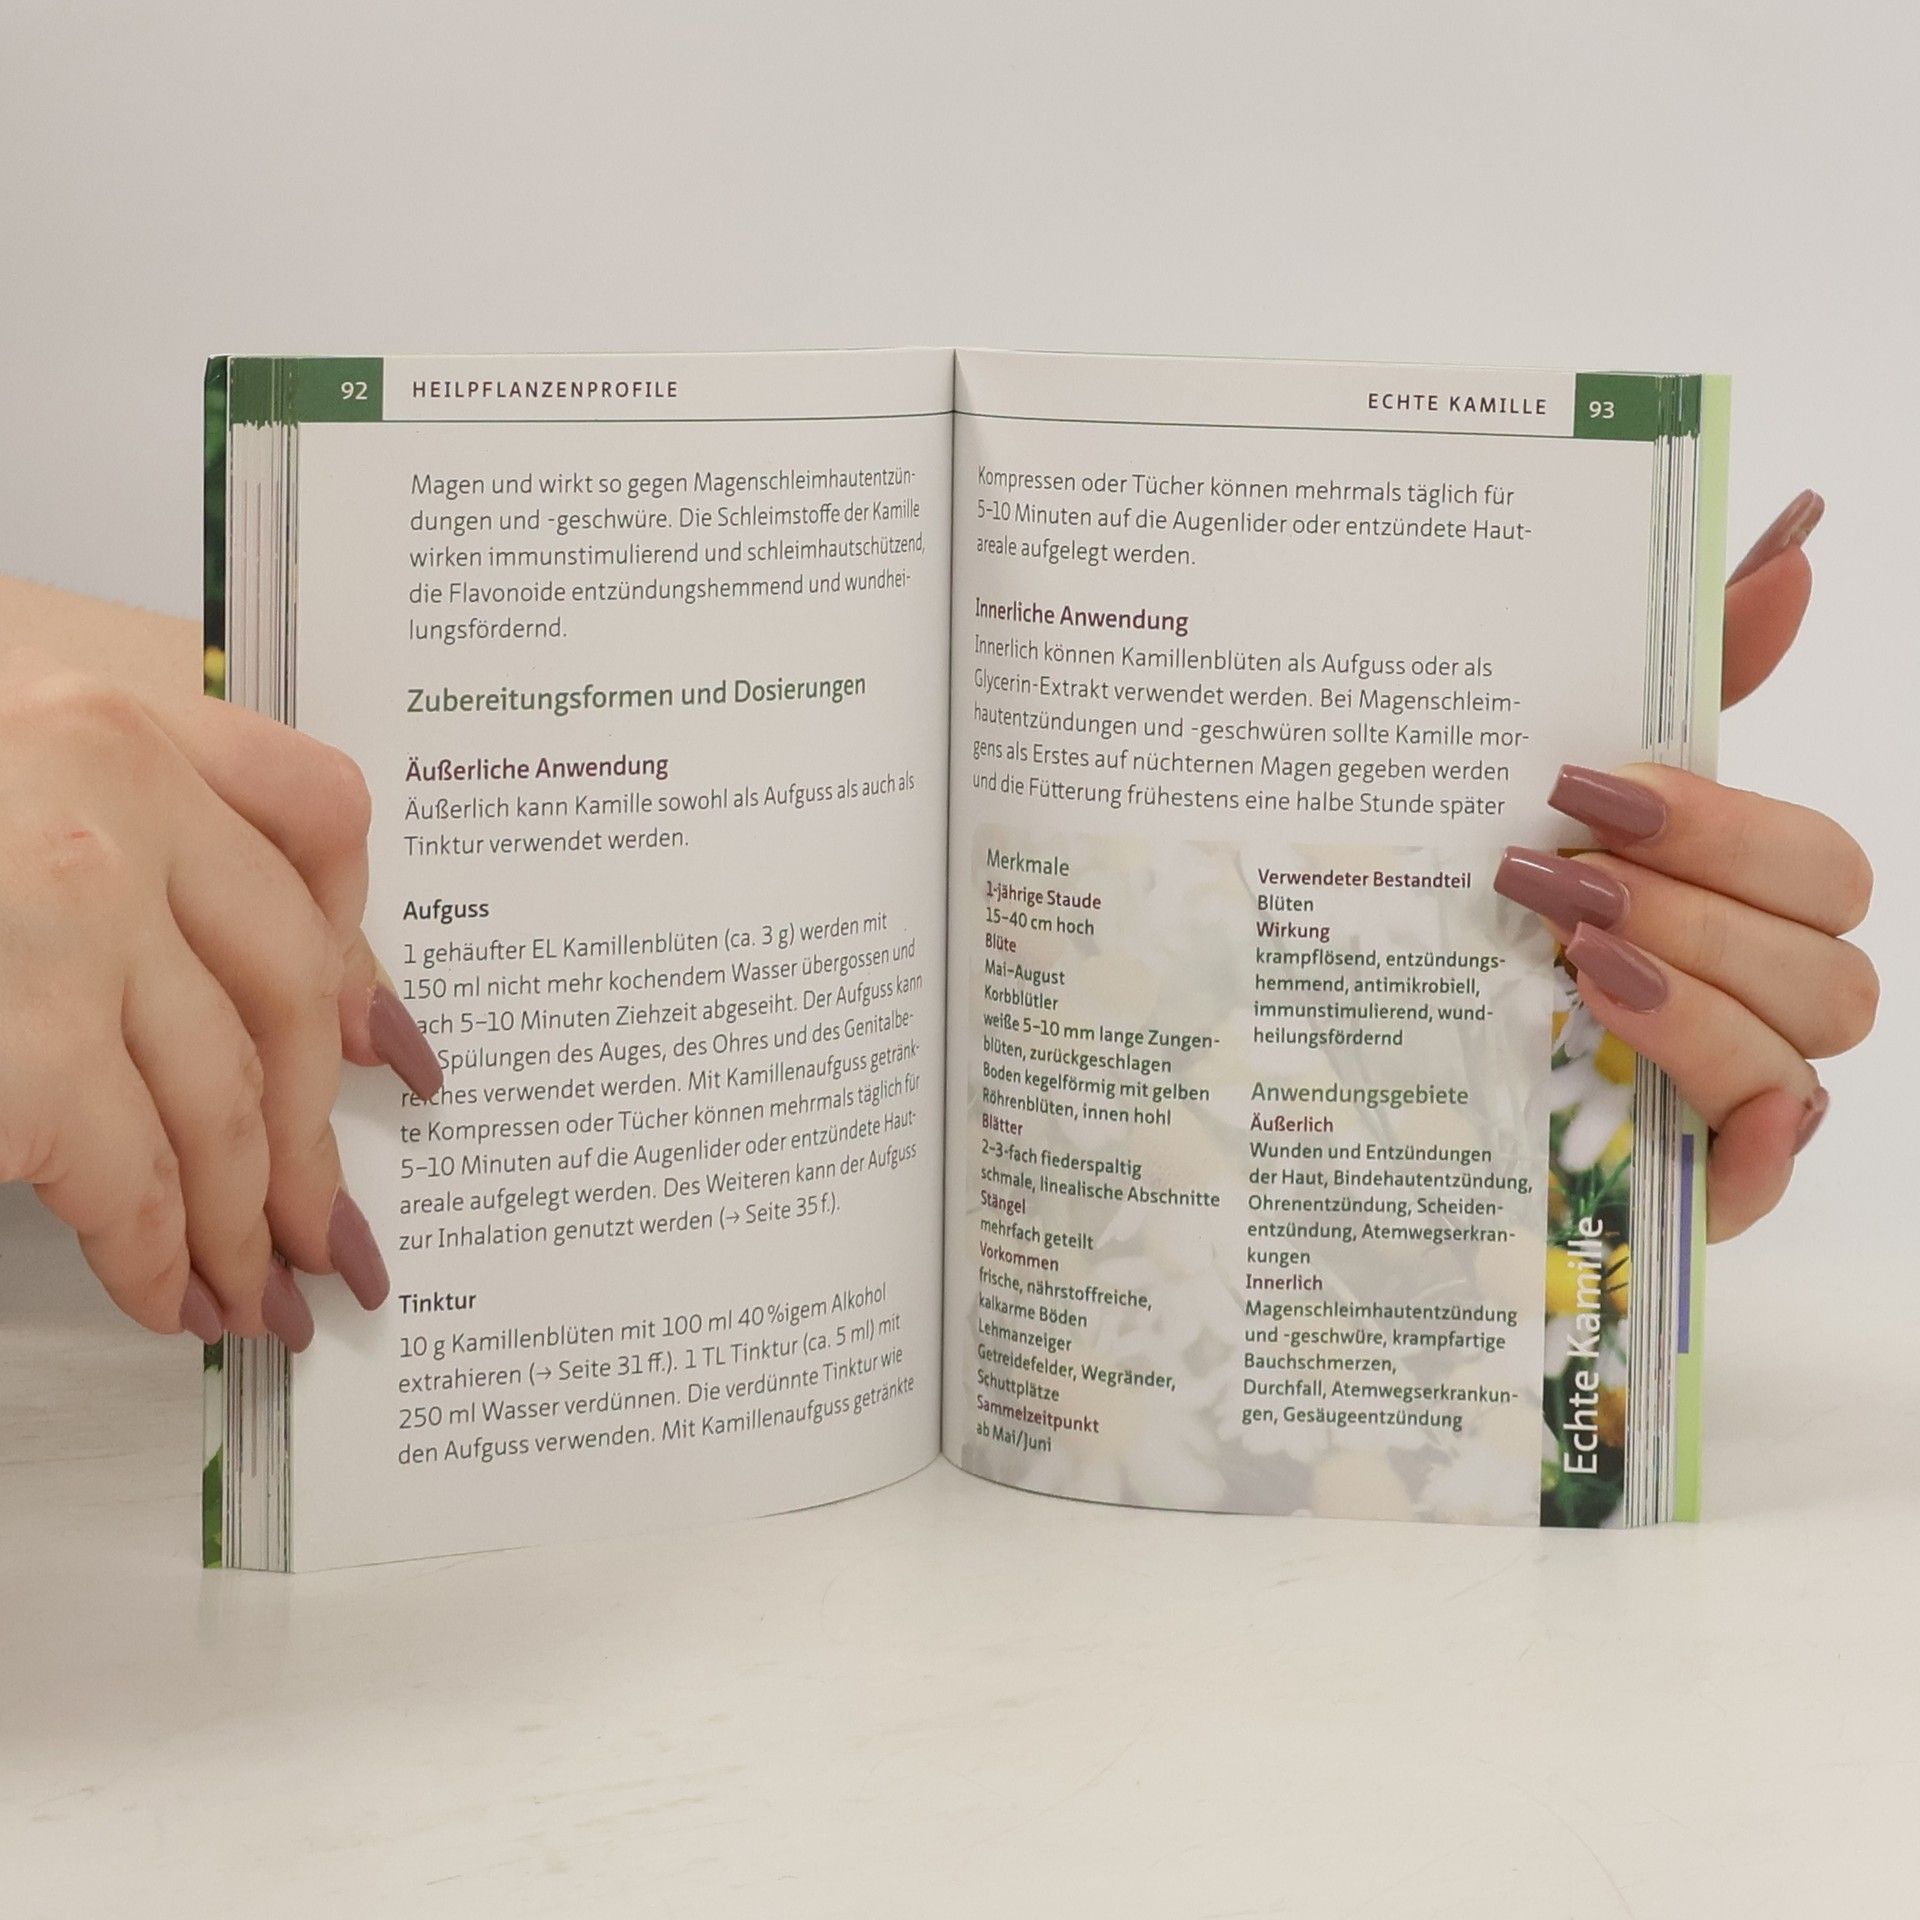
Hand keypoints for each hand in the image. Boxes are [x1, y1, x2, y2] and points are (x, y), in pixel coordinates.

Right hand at [0, 653, 443, 1346]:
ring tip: (264, 1290)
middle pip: (293, 981)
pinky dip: (160, 1255)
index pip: (314, 814)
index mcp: (104, 716)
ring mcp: (74, 912)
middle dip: (320, 1127)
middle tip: (338, 1225)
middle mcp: (112, 795)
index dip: (361, 947)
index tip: (391, 1045)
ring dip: (255, 1216)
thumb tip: (223, 989)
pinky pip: (139, 1177)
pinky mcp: (25, 1044)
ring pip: (232, 1094)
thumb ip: (105, 831)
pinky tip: (169, 1298)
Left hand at [1497, 492, 1876, 1240]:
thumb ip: (1672, 681)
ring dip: (1698, 988)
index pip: (1812, 856)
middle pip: (1830, 940)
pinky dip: (1739, 1123)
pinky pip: (1772, 1161)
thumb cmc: (1476, 923)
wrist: (1354, 1076)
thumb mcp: (1546, 800)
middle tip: (1556, 878)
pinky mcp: (1694, 1183)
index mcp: (1725, 902)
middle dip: (1699, 894)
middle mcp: (1749, 993)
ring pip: (1813, 1038)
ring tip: (1573, 959)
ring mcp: (1729, 1092)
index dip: (1721, 819)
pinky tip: (1649, 1070)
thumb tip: (1794, 529)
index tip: (1584, 786)